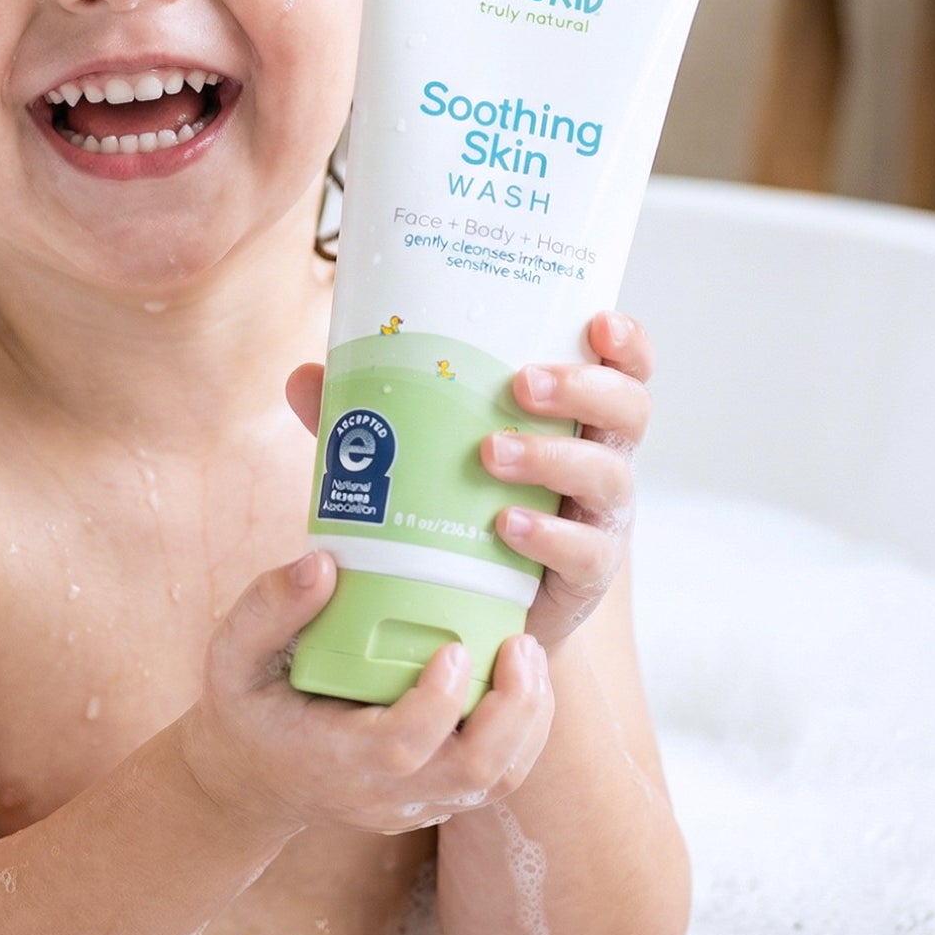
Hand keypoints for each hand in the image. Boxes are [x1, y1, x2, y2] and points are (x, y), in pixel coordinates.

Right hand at [175, 549, 553, 837]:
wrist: (251, 778)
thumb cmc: (247, 706)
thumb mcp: (234, 653)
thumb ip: (269, 608)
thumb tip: (321, 563)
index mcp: (332, 758)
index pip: (403, 746)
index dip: (439, 702)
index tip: (455, 646)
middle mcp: (382, 793)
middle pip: (472, 772)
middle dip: (513, 709)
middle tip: (519, 642)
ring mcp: (412, 803)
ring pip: (495, 781)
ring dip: (527, 720)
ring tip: (528, 653)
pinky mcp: (433, 799)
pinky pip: (494, 779)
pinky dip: (521, 732)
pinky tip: (521, 680)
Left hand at [284, 312, 649, 652]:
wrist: (476, 614)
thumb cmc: (458, 510)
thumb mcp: (418, 452)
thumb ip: (370, 415)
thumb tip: (305, 376)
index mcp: (573, 416)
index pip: (621, 367)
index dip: (624, 341)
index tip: (597, 320)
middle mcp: (599, 459)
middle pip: (629, 410)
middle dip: (584, 388)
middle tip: (521, 383)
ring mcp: (598, 520)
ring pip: (608, 476)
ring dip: (554, 455)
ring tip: (491, 452)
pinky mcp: (585, 577)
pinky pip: (584, 552)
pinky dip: (547, 535)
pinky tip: (505, 525)